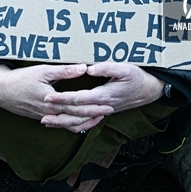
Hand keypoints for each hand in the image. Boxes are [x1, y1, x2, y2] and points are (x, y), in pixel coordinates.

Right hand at [0, 64, 113, 132]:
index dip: (94, 107)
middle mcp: (50, 113)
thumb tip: (83, 67)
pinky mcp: (41, 117)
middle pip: (76, 119)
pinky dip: (72, 124)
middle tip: (109, 111)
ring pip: (68, 125)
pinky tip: (78, 122)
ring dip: (84, 122)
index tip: (108, 104)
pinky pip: (60, 125)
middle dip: (94, 116)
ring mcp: (45, 117)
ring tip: (97, 117)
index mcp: (52, 102)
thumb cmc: (20, 79)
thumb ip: (64, 71)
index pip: (78, 108)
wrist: (0, 91)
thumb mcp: (42, 71)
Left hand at [41, 63, 163, 126]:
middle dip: (57, 113)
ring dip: (63, 122)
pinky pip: (86, 120)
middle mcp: (102, 106)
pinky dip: (74, 123)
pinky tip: (64, 122)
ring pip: (80, 120)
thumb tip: (88, 68)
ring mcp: (103, 110)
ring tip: (46, 122)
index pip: (78, 98)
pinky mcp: (104, 111)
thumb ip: (106, 68)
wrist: (150, 90)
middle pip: (75, 113)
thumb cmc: (138, 77)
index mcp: (103, 95)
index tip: (48, 96)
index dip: (62, 98)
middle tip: (40, 113)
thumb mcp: (125, 68)